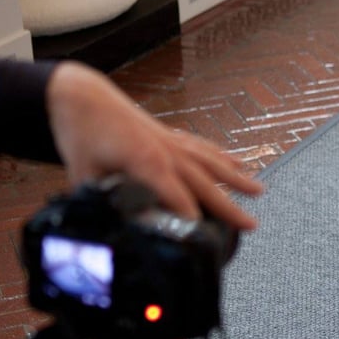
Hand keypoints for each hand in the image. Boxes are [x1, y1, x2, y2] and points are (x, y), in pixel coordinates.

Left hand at [45, 61, 262, 229]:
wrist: (80, 95)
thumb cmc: (80, 134)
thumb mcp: (83, 174)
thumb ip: (97, 204)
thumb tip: (102, 231)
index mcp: (147, 160)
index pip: (177, 197)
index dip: (192, 221)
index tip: (206, 242)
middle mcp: (167, 150)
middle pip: (205, 181)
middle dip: (230, 205)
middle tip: (252, 225)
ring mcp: (171, 140)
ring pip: (210, 161)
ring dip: (236, 177)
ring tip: (258, 191)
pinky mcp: (168, 134)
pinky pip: (201, 147)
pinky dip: (221, 156)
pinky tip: (237, 163)